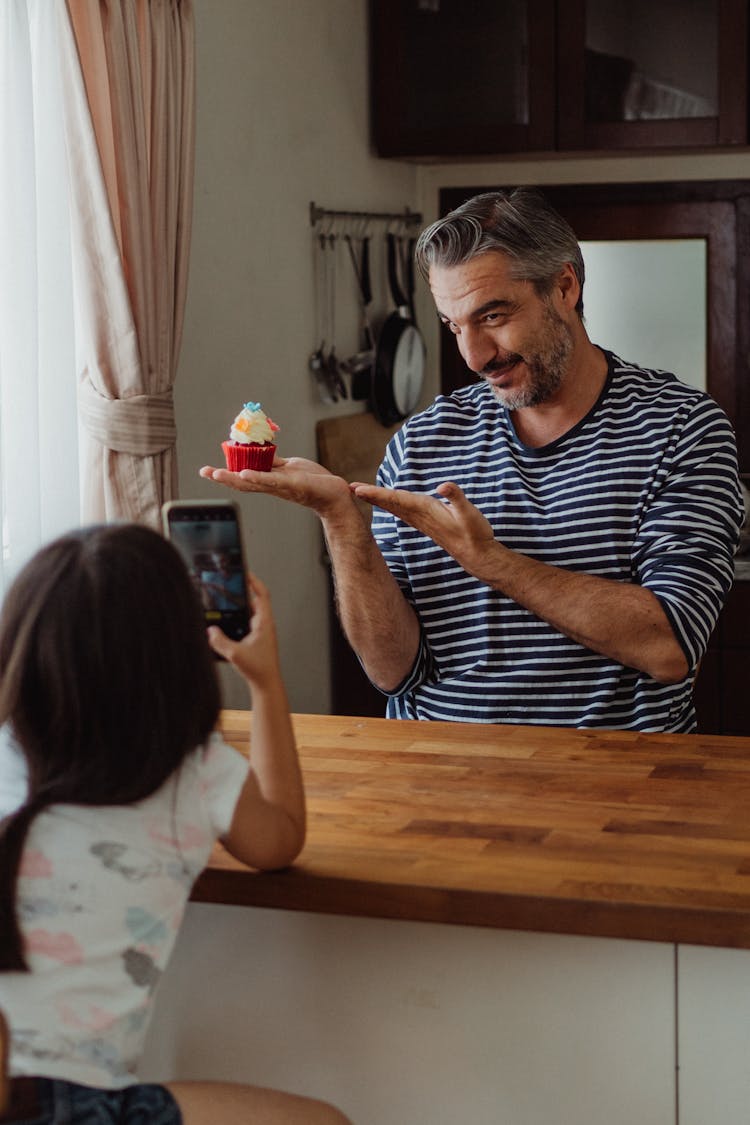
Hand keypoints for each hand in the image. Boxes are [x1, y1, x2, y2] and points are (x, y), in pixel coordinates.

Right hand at [200, 456, 354, 517]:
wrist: (334, 495)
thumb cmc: (313, 482)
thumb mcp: (289, 468)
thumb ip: (273, 462)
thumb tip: (257, 451)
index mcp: (270, 480)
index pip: (243, 476)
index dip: (225, 474)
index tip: (207, 471)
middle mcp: (272, 486)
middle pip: (242, 481)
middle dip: (222, 477)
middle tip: (204, 472)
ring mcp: (281, 486)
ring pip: (253, 482)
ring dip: (234, 478)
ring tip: (217, 474)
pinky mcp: (292, 484)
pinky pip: (272, 480)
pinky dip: (258, 477)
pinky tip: (245, 474)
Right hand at [207, 573, 280, 688]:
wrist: (266, 684)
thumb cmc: (259, 669)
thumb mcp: (235, 653)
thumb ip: (220, 641)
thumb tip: (210, 630)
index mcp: (264, 623)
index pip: (262, 594)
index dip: (253, 581)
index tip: (244, 572)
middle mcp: (264, 625)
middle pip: (253, 602)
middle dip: (241, 594)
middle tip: (229, 586)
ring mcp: (261, 632)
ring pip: (248, 614)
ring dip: (238, 609)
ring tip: (224, 605)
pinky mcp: (256, 640)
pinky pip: (246, 625)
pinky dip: (237, 622)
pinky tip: (225, 627)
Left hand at [350, 479, 497, 578]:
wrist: (476, 555)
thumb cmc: (475, 533)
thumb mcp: (470, 513)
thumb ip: (457, 498)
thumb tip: (443, 486)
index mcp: (426, 510)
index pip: (396, 499)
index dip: (377, 494)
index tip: (359, 490)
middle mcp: (420, 515)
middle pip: (390, 502)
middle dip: (371, 494)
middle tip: (350, 487)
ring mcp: (421, 520)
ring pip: (394, 506)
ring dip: (378, 498)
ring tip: (361, 492)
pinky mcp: (426, 522)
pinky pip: (402, 510)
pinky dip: (390, 503)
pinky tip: (385, 501)